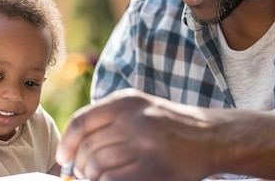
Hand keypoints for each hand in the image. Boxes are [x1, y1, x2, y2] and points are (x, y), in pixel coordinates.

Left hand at [56, 88, 216, 180]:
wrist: (211, 137)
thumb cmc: (169, 125)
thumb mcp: (140, 108)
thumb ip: (108, 120)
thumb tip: (72, 148)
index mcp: (127, 101)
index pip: (82, 121)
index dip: (67, 143)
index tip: (64, 157)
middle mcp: (134, 119)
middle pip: (88, 148)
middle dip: (80, 165)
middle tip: (84, 173)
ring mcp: (145, 144)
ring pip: (97, 166)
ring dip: (92, 177)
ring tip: (99, 178)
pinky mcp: (153, 169)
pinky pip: (112, 180)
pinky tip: (112, 180)